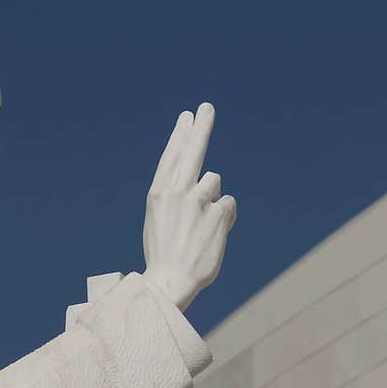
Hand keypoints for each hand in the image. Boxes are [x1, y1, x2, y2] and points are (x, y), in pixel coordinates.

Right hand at [142, 102, 236, 311]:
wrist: (170, 280)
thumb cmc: (164, 253)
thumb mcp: (160, 220)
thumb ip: (179, 197)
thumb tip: (210, 182)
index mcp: (158, 193)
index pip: (172, 156)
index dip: (181, 135)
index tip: (187, 118)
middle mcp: (177, 191)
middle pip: (194, 150)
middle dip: (201, 126)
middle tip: (207, 107)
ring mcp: (198, 200)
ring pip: (215, 183)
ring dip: (212, 200)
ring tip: (199, 227)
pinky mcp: (218, 213)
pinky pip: (228, 205)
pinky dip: (223, 218)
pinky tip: (211, 235)